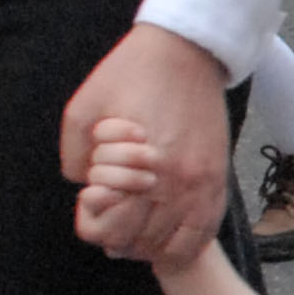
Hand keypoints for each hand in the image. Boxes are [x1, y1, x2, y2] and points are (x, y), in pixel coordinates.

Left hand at [62, 21, 231, 263]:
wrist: (185, 49)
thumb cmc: (131, 74)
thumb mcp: (83, 109)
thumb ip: (74, 156)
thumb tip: (83, 187)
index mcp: (141, 167)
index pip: (116, 227)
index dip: (97, 224)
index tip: (93, 202)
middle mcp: (177, 182)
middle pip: (144, 242)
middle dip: (121, 237)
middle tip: (111, 217)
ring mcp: (203, 183)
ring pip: (176, 244)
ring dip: (152, 245)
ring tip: (137, 229)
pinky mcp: (219, 177)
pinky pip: (206, 231)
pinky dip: (187, 244)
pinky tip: (169, 238)